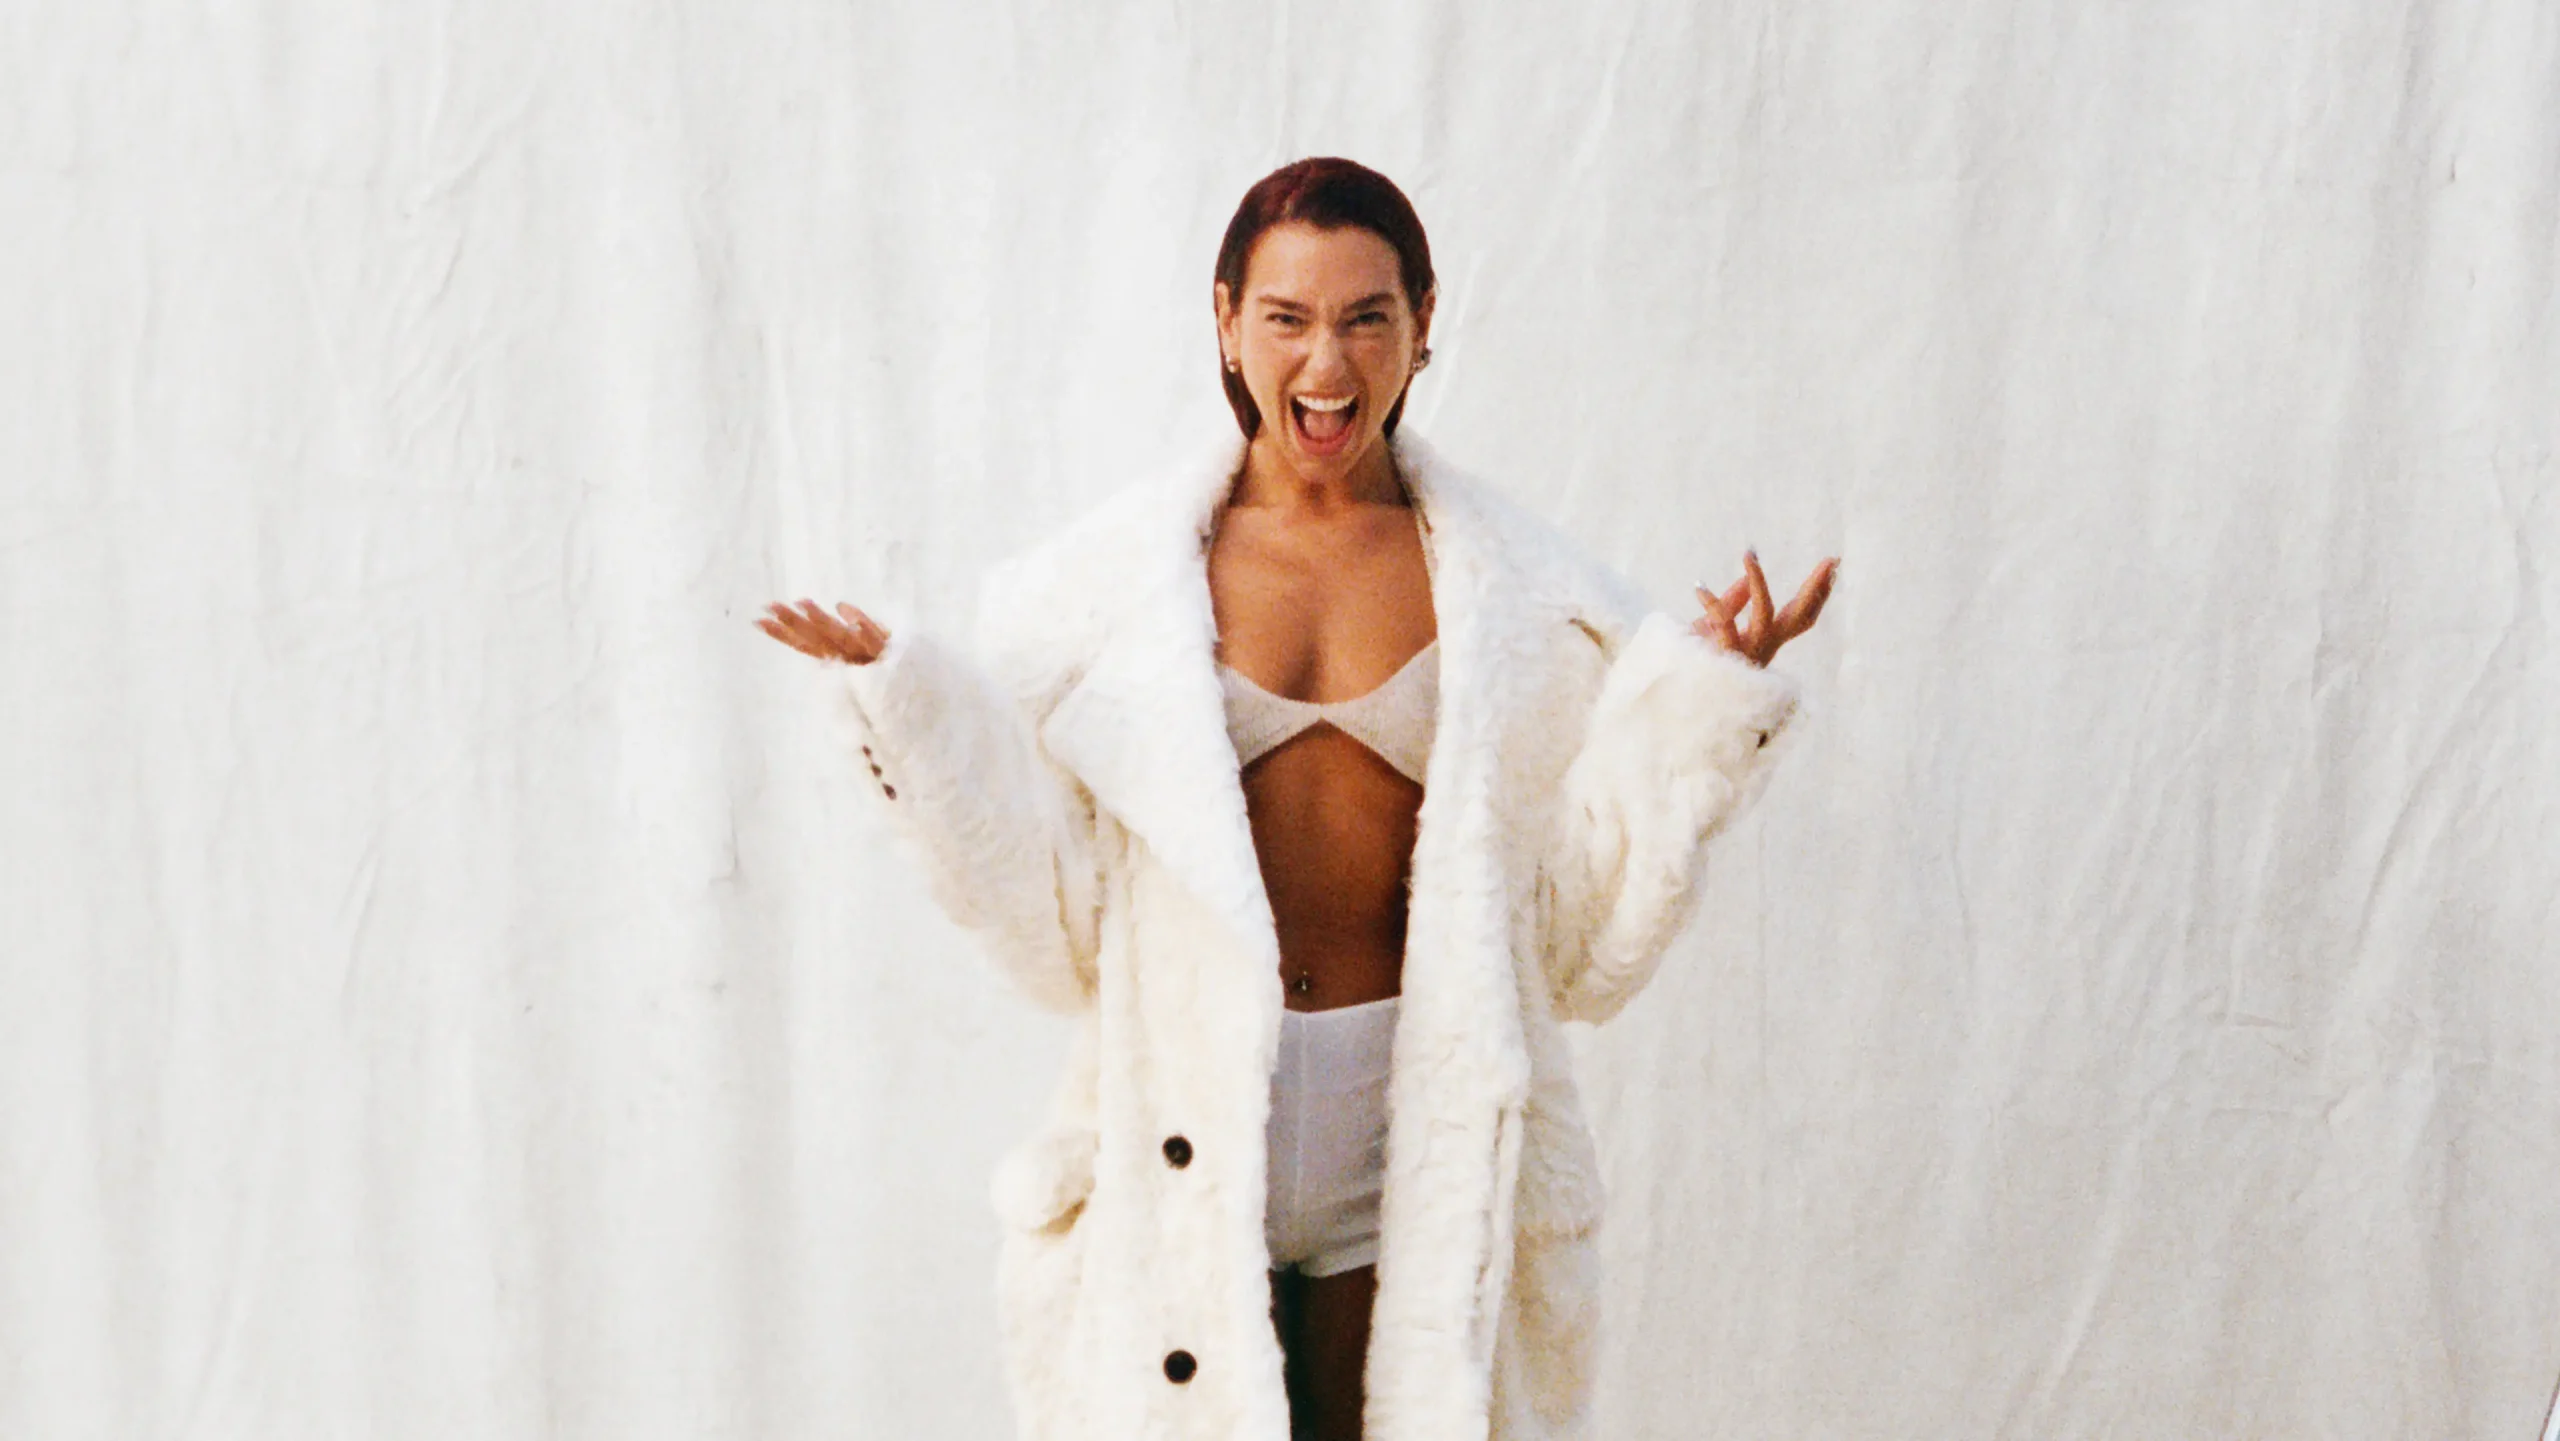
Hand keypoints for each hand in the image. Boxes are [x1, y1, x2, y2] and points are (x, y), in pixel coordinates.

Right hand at [758, 598, 889, 664]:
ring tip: (802, 602)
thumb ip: (855, 625)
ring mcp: (868, 656)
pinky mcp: (890, 655)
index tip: (758, 620)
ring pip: (841, 637)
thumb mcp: (873, 645)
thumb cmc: (896, 671)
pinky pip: (876, 640)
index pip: (807, 643)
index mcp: (842, 656)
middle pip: (817, 638)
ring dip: (821, 620)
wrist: (924, 697)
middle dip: (793, 623)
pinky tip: (845, 611)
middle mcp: (850, 658)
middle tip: (770, 606)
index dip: (784, 632)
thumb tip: (839, 605)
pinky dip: (863, 628)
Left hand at [1691, 551, 1836, 666]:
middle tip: (1832, 561)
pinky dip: (1712, 604)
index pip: (1801, 615)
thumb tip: (1747, 575)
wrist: (1683, 692)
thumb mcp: (1718, 624)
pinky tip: (1699, 587)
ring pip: (1764, 613)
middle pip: (1800, 616)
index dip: (1818, 593)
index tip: (1833, 566)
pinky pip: (1724, 624)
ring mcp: (1748, 652)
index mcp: (1768, 640)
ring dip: (1758, 581)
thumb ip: (1734, 600)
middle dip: (1817, 588)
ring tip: (1749, 555)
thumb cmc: (1700, 659)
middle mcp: (1765, 646)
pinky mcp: (1727, 656)